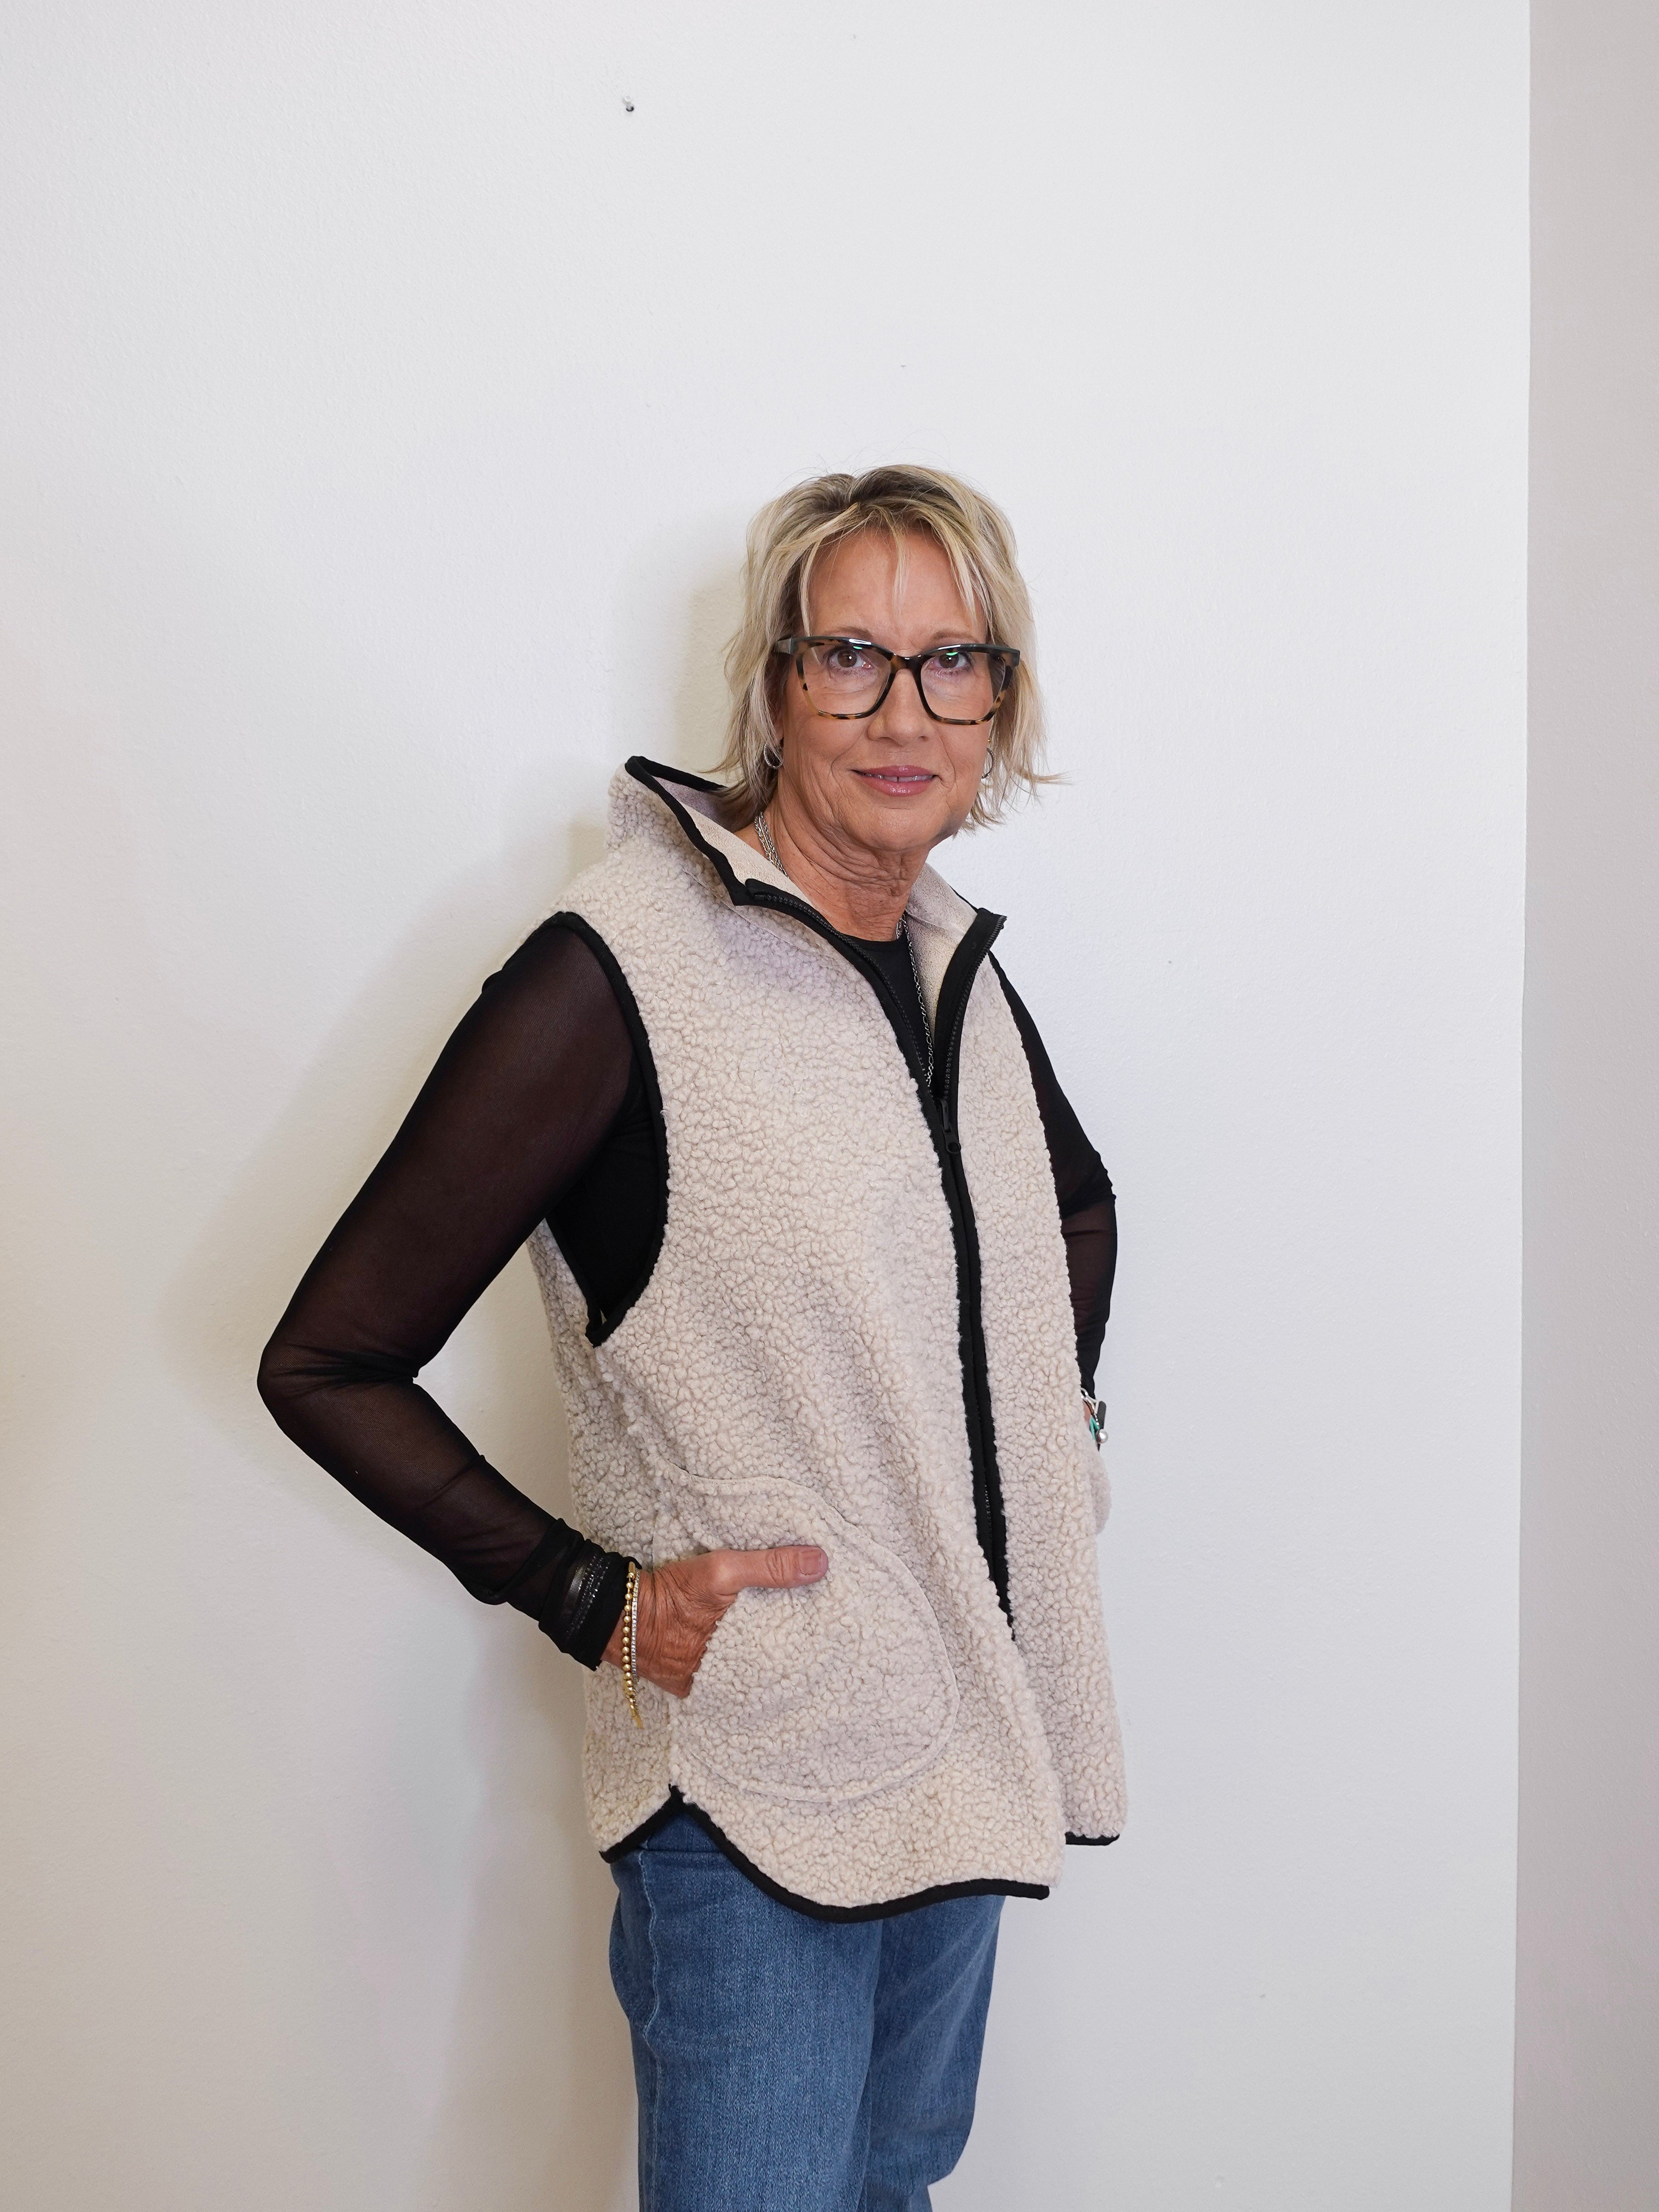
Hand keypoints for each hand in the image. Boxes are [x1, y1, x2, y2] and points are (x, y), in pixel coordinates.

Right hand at [603, 1545, 828, 1698]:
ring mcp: (705, 1684)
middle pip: (765, 1666)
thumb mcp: (723, 1571)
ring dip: (756, 1661)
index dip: (804, 1640)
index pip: (785, 1652)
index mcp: (740, 1651)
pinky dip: (730, 1669)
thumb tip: (820, 1562)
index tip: (825, 1628)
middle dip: (783, 1654)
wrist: (619, 1612)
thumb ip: (771, 1567)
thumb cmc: (670, 1592)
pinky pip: (717, 1681)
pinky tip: (744, 1656)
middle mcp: (725, 1676)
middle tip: (810, 1643)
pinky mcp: (687, 1686)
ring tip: (780, 1649)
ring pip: (743, 1675)